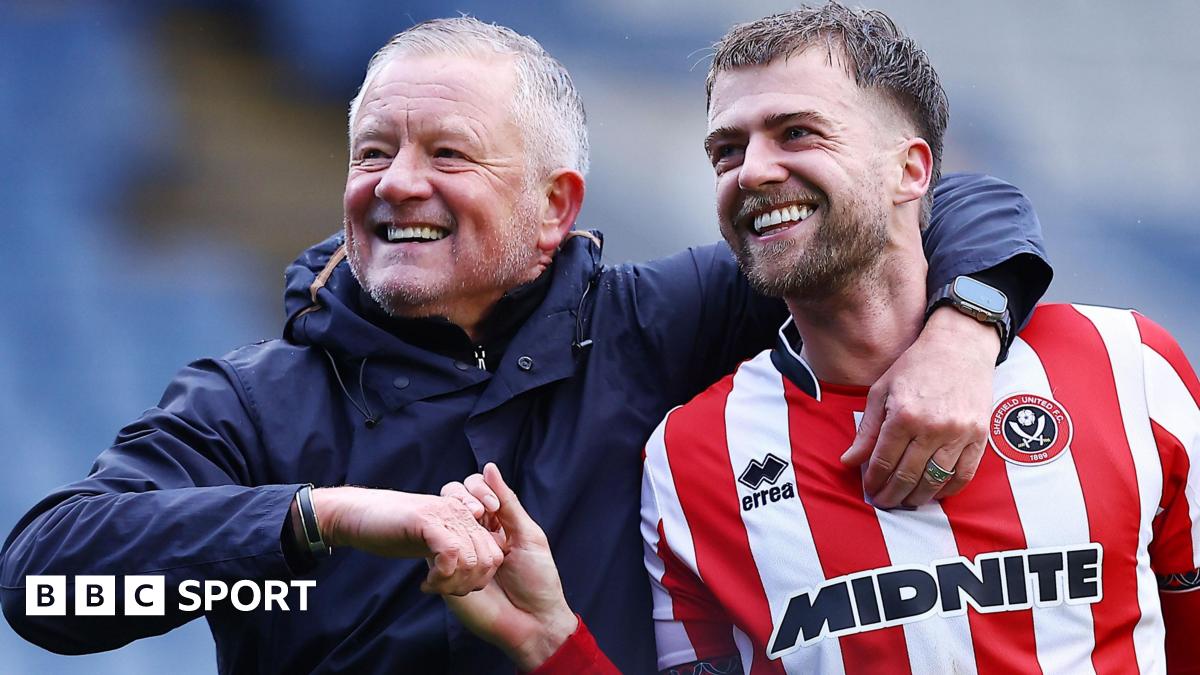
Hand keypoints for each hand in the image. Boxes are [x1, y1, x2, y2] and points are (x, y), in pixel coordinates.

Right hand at [312, 486, 503, 595]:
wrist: (358, 515)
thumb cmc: (393, 529)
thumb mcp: (432, 539)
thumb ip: (456, 548)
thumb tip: (475, 568)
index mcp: (466, 517)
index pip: (495, 554)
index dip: (480, 579)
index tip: (456, 587)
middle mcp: (461, 512)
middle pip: (488, 560)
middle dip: (469, 585)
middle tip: (444, 590)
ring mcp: (445, 513)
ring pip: (471, 560)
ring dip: (452, 584)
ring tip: (433, 586)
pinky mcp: (427, 519)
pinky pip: (451, 553)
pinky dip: (441, 576)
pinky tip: (426, 583)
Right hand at [441, 464, 577, 670]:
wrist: (531, 624)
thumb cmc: (537, 579)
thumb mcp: (527, 535)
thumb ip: (508, 503)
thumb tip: (489, 467)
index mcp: (495, 522)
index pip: (475, 490)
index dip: (477, 490)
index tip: (491, 508)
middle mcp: (473, 534)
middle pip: (453, 501)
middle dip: (460, 504)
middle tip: (478, 520)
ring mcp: (457, 553)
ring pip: (440, 525)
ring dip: (455, 532)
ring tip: (475, 548)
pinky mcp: (444, 576)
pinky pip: (434, 559)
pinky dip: (444, 559)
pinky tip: (464, 560)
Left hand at [841, 307, 997, 507]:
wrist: (959, 346)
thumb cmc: (915, 366)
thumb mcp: (881, 391)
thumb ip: (867, 430)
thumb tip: (849, 461)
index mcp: (903, 415)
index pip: (883, 461)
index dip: (874, 481)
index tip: (869, 491)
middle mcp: (932, 428)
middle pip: (908, 476)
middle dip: (892, 494)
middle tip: (884, 503)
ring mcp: (958, 434)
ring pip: (935, 481)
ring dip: (917, 497)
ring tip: (906, 501)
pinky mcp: (978, 436)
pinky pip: (963, 475)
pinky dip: (948, 490)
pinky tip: (935, 493)